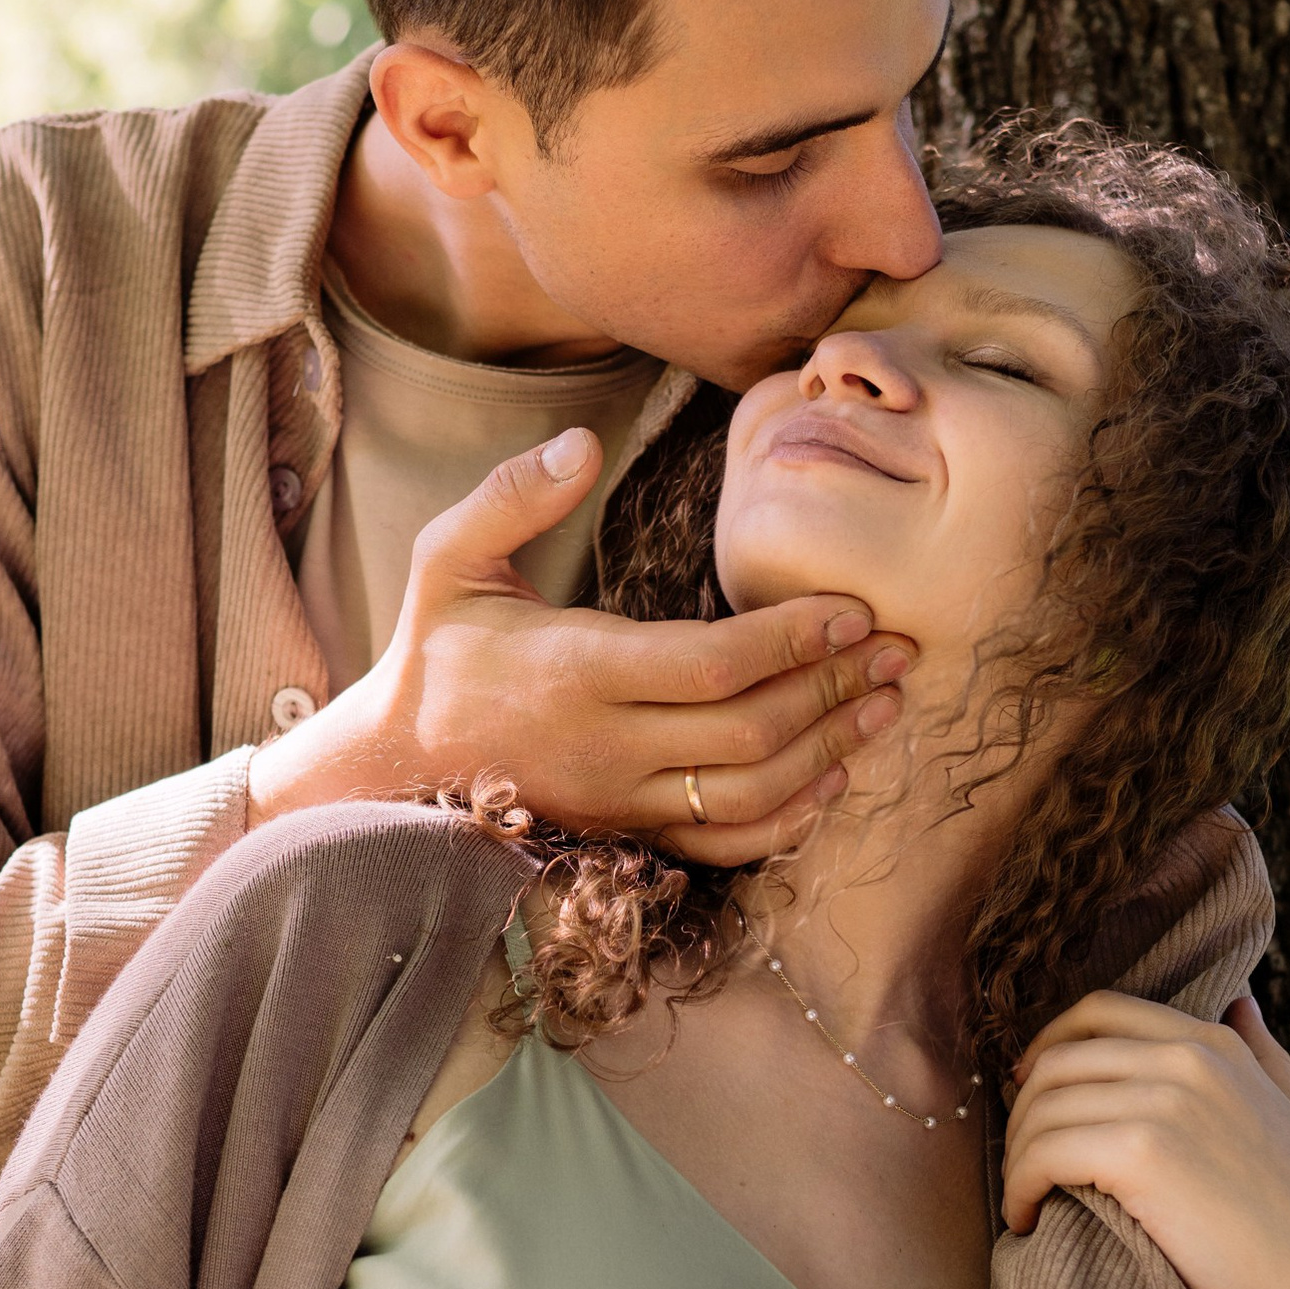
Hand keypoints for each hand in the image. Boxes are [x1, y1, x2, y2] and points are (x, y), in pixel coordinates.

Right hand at [248, 429, 914, 867]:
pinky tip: (835, 780)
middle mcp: (606, 745)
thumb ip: (510, 495)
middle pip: (751, 729)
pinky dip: (789, 821)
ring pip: (751, 792)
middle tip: (895, 646)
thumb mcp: (447, 558)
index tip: (851, 607)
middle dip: (834, 687)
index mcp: (574, 670)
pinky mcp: (628, 831)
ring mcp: (620, 799)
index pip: (712, 664)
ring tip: (884, 702)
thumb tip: (582, 443)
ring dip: (831, 751)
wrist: (394, 765)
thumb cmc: (435, 650)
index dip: (794, 638)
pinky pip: (723, 845)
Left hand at [1003, 988, 1289, 1288]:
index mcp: (1215, 1045)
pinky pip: (1043, 1154)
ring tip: (1024, 1201)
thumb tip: (1242, 1002)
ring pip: (1042, 1109)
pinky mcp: (1142, 1152)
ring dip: (1017, 1158)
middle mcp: (1188, 1059)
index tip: (1029, 1094)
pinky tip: (1027, 1220)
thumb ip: (1265, 1057)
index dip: (1048, 1046)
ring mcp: (1166, 1101)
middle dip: (1024, 1113)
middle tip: (1023, 1166)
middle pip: (1058, 1061)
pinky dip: (1020, 1188)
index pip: (1101, 1012)